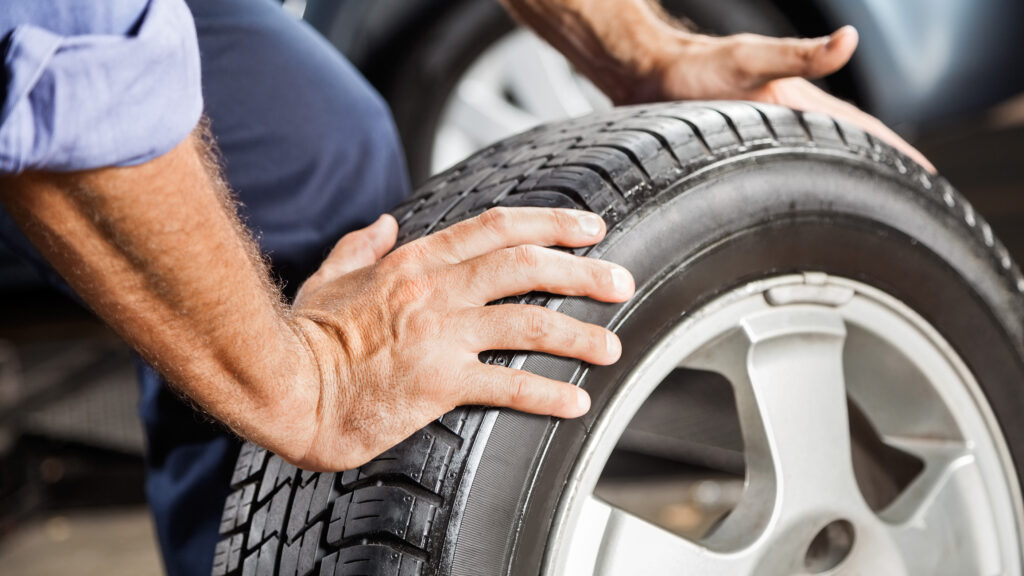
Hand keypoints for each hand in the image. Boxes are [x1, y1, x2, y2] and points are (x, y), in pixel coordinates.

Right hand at [286, 208, 634, 470]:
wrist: (282, 387)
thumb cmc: (302, 337)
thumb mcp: (329, 277)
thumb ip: (359, 246)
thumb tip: (381, 224)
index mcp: (415, 262)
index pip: (497, 228)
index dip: (551, 223)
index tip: (589, 227)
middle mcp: (435, 290)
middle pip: (527, 266)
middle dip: (583, 272)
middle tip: (621, 283)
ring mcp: (439, 335)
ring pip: (529, 322)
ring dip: (579, 334)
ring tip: (613, 348)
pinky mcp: (437, 383)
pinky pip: (507, 385)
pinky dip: (547, 394)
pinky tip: (577, 403)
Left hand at [648, 26, 934, 171]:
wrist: (647, 71)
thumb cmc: (692, 68)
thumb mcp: (749, 61)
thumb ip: (799, 55)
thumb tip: (850, 39)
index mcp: (800, 100)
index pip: (862, 128)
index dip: (896, 152)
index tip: (928, 178)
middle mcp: (789, 114)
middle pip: (849, 143)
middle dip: (883, 168)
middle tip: (915, 198)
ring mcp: (767, 126)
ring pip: (820, 153)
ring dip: (848, 172)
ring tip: (872, 200)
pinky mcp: (743, 136)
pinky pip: (787, 160)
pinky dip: (808, 174)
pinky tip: (806, 189)